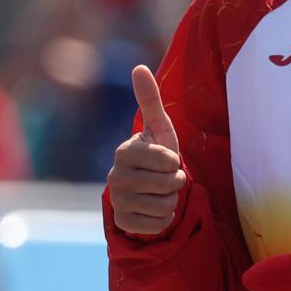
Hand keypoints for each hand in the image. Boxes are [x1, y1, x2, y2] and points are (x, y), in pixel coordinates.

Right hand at [107, 65, 186, 235]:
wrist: (150, 190)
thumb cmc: (158, 155)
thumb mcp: (160, 127)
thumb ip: (150, 99)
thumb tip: (139, 67)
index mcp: (124, 152)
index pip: (167, 160)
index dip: (175, 161)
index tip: (169, 159)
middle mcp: (114, 177)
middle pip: (167, 184)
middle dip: (177, 182)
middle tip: (168, 178)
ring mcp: (117, 201)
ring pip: (164, 205)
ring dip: (171, 199)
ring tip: (161, 192)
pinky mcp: (123, 223)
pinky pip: (158, 224)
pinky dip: (165, 218)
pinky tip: (155, 209)